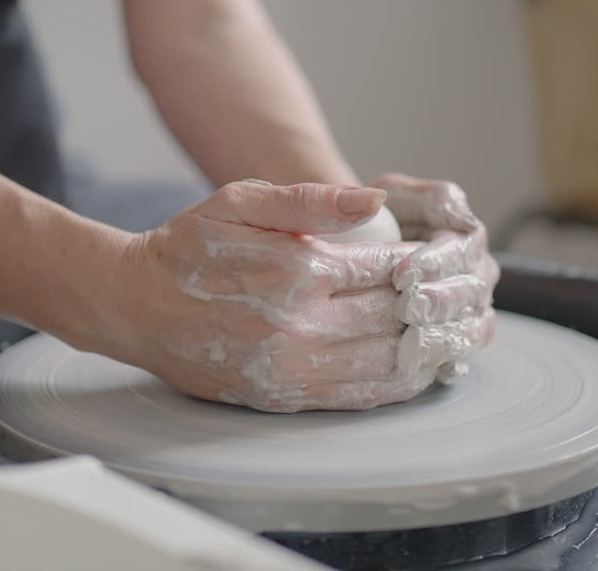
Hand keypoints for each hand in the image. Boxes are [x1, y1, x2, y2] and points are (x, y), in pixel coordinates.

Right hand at [107, 180, 480, 412]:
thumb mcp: (243, 200)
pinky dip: (397, 383)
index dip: (423, 262)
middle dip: (435, 305)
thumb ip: (311, 199)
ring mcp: (289, 369)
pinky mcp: (281, 397)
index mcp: (294, 270)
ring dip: (428, 348)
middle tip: (464, 293)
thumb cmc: (189, 246)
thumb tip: (374, 200)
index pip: (387, 268)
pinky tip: (417, 368)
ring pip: (386, 364)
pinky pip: (357, 396)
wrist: (133, 305)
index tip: (441, 256)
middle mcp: (296, 326)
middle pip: (396, 317)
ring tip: (456, 332)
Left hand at [368, 174, 499, 382]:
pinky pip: (462, 355)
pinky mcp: (458, 341)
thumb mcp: (396, 193)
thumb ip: (428, 197)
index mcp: (467, 236)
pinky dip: (447, 361)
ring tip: (414, 343)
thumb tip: (460, 216)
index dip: (434, 263)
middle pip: (471, 292)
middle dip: (439, 302)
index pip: (461, 250)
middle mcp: (477, 274)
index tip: (401, 274)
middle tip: (406, 310)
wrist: (356, 249)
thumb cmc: (376, 217)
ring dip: (445, 335)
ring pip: (475, 328)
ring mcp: (472, 311)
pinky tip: (427, 368)